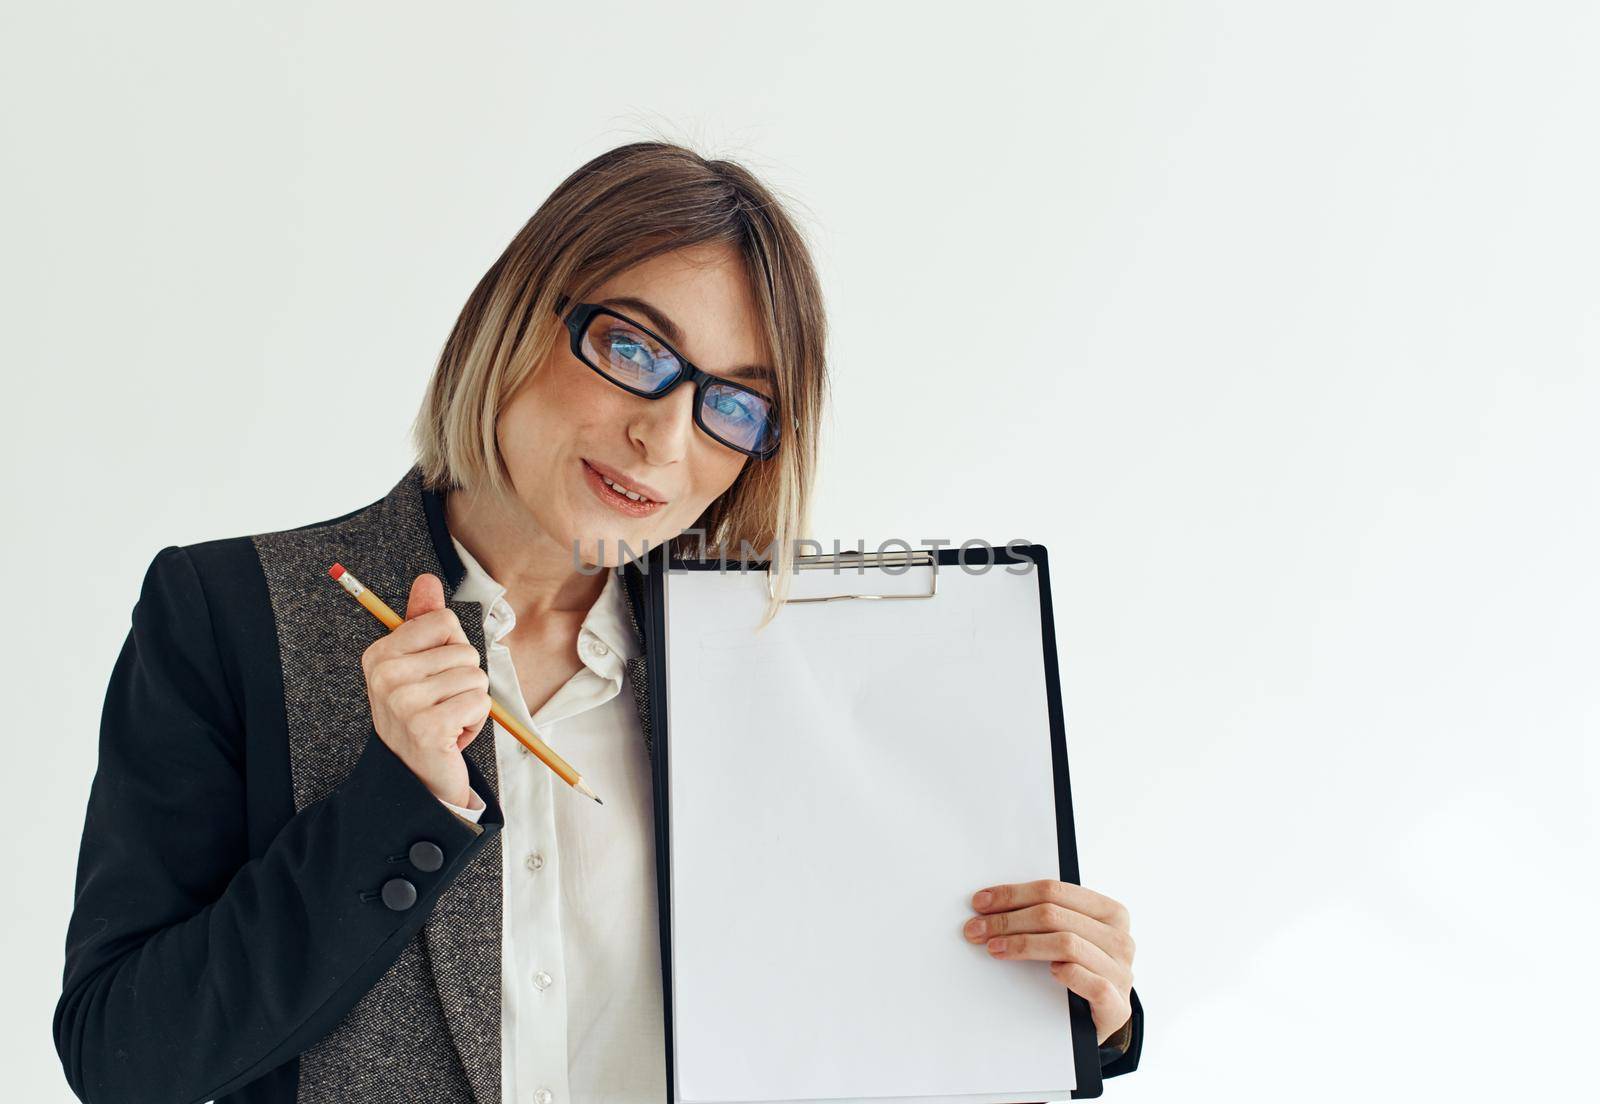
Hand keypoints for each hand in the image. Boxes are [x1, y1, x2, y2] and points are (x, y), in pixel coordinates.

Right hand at [360, 573, 490, 807]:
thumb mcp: (415, 665)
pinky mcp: (428, 727)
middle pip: (464, 650)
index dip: (450, 648)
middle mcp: (386, 676)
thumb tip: (427, 580)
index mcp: (379, 654)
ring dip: (470, 702)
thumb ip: (422, 621)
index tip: (432, 675)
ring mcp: (404, 702)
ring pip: (475, 677)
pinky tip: (451, 735)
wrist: (411, 776)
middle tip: (440, 704)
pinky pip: (480, 702)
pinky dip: (475, 721)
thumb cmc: (418, 716)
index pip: (443, 620)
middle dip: (464, 679)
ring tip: (445, 719)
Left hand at [962, 879, 1134, 1044]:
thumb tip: (990, 905)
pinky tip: (1049, 972)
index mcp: (1109, 912)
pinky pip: (1092, 983)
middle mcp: (1119, 938)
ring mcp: (1121, 971)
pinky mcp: (1118, 1005)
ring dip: (1023, 944)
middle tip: (976, 929)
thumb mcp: (1070, 936)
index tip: (980, 903)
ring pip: (1066, 944)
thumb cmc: (1082, 969)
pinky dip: (1068, 973)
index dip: (1013, 894)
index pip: (1054, 890)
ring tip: (994, 948)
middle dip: (1008, 920)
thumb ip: (1046, 917)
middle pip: (1054, 915)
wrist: (1104, 1017)